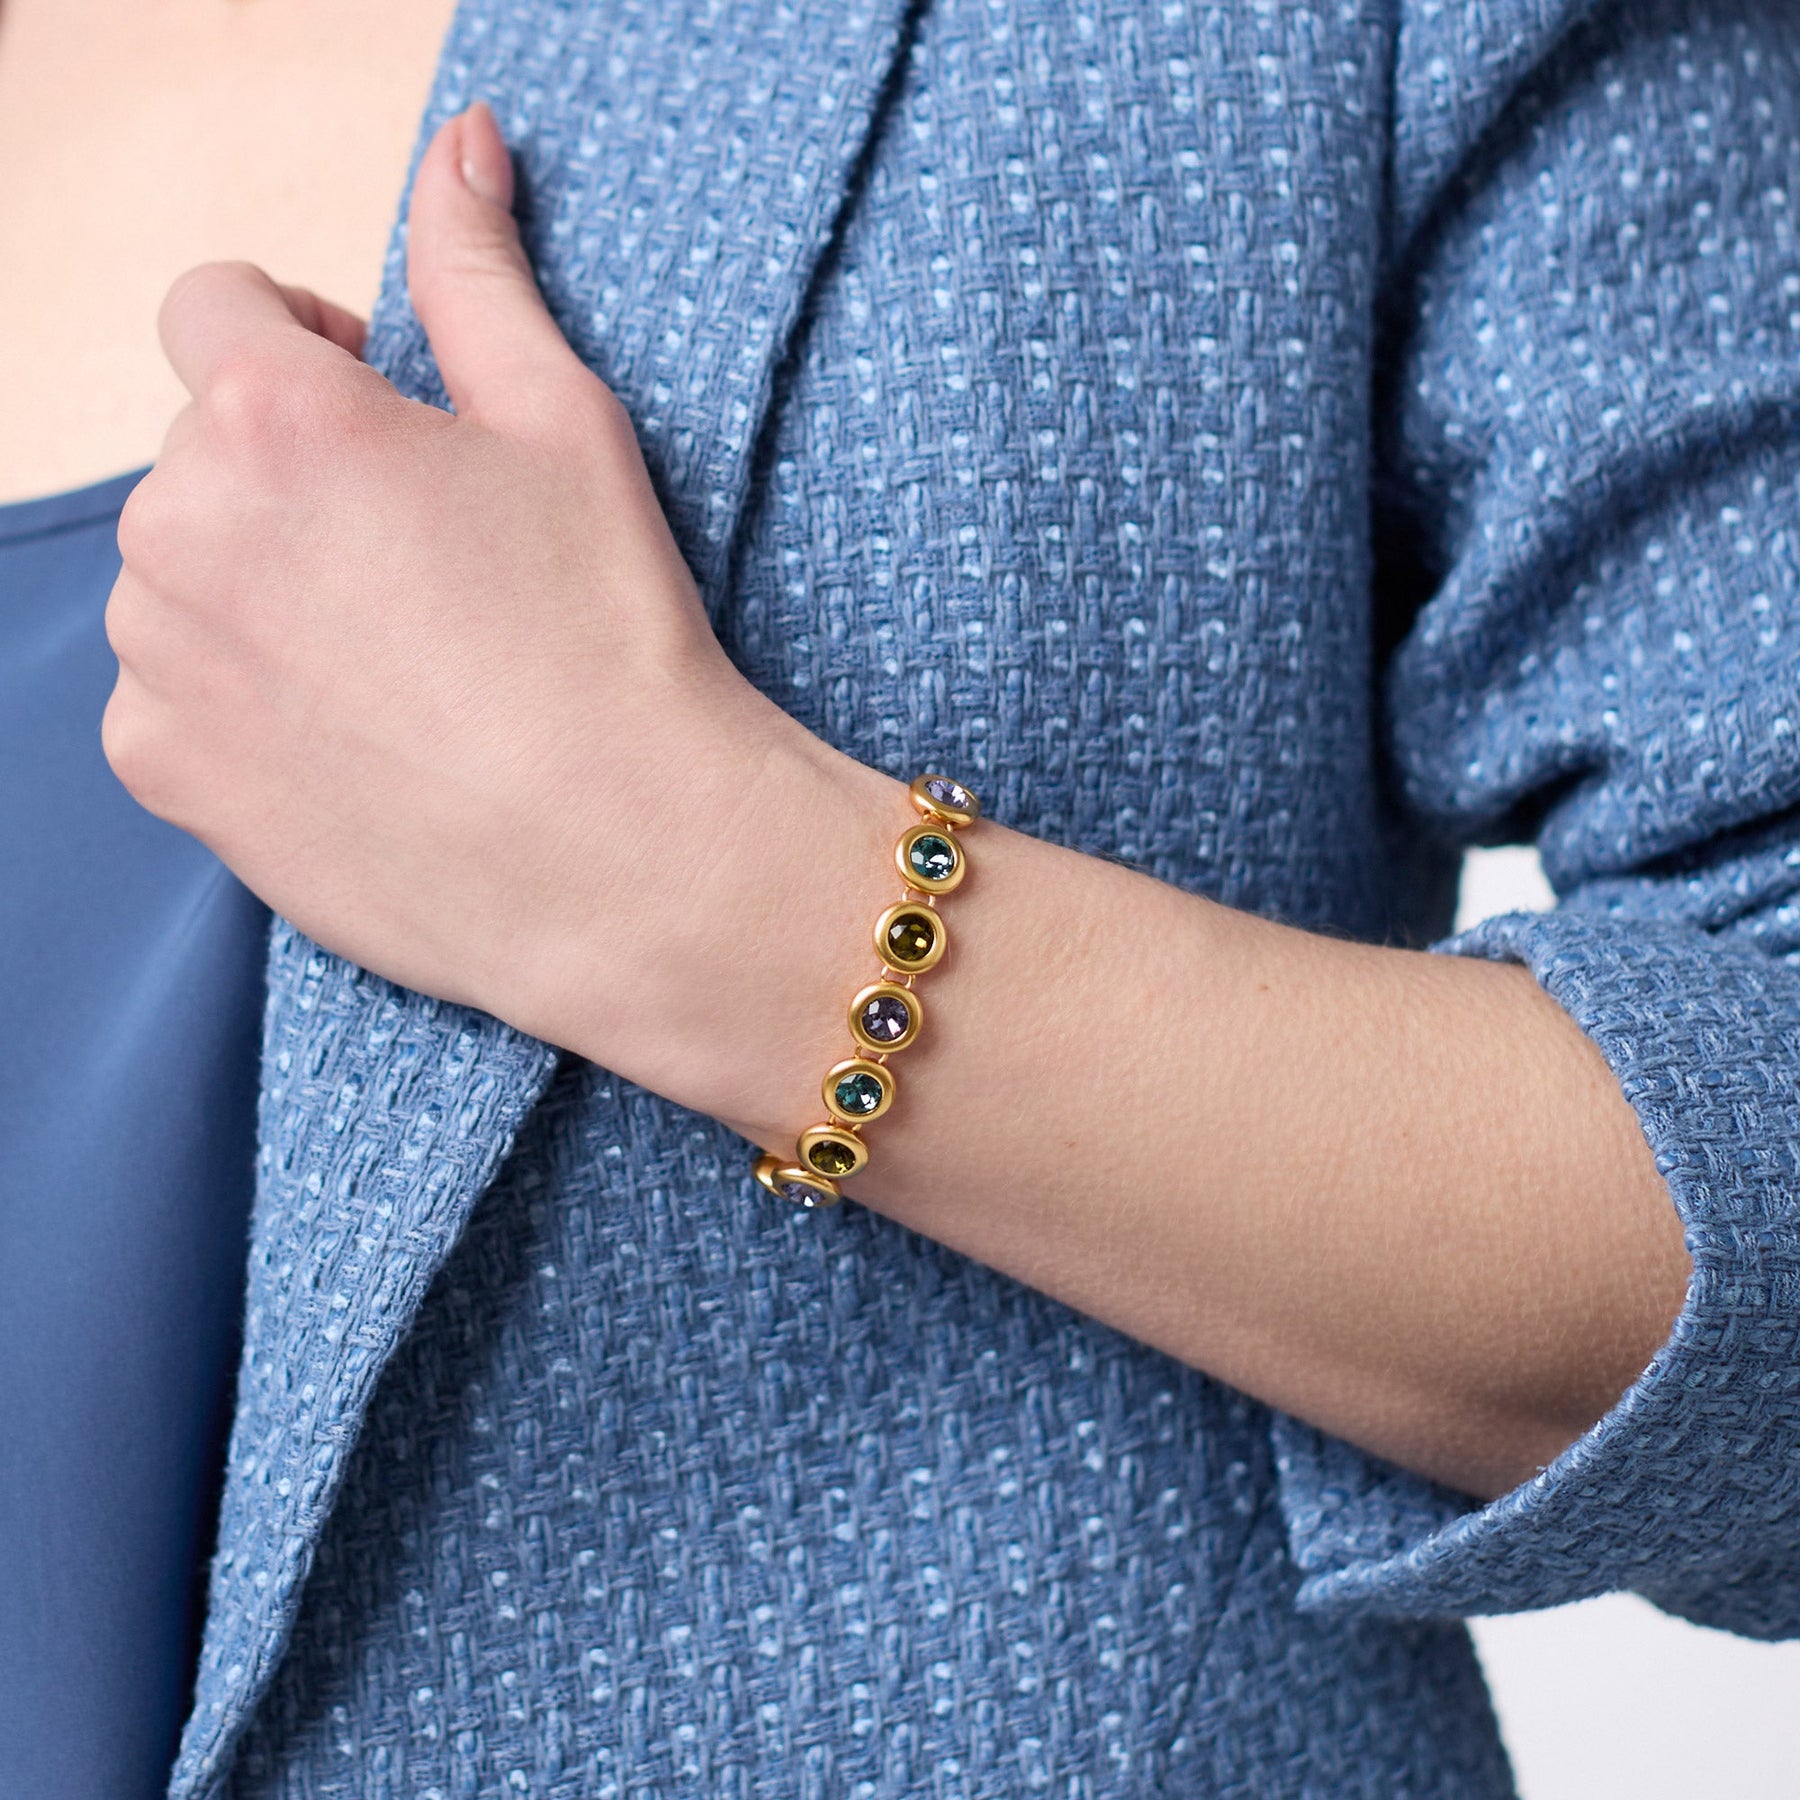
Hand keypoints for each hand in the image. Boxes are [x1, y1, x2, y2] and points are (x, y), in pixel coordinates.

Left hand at [103, 100, 879, 1112]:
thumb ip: (477, 272)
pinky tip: (354, 735)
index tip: (373, 411)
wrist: (622, 855)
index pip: (215, 307)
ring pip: (181, 572)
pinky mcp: (163, 768)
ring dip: (256, 585)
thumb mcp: (563, 424)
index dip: (300, 344)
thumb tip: (461, 146)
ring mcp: (158, 656)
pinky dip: (237, 700)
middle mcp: (180, 523)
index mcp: (274, 414)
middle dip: (288, 476)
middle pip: (202, 450)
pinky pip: (171, 694)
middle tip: (420, 561)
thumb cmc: (608, 635)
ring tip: (395, 660)